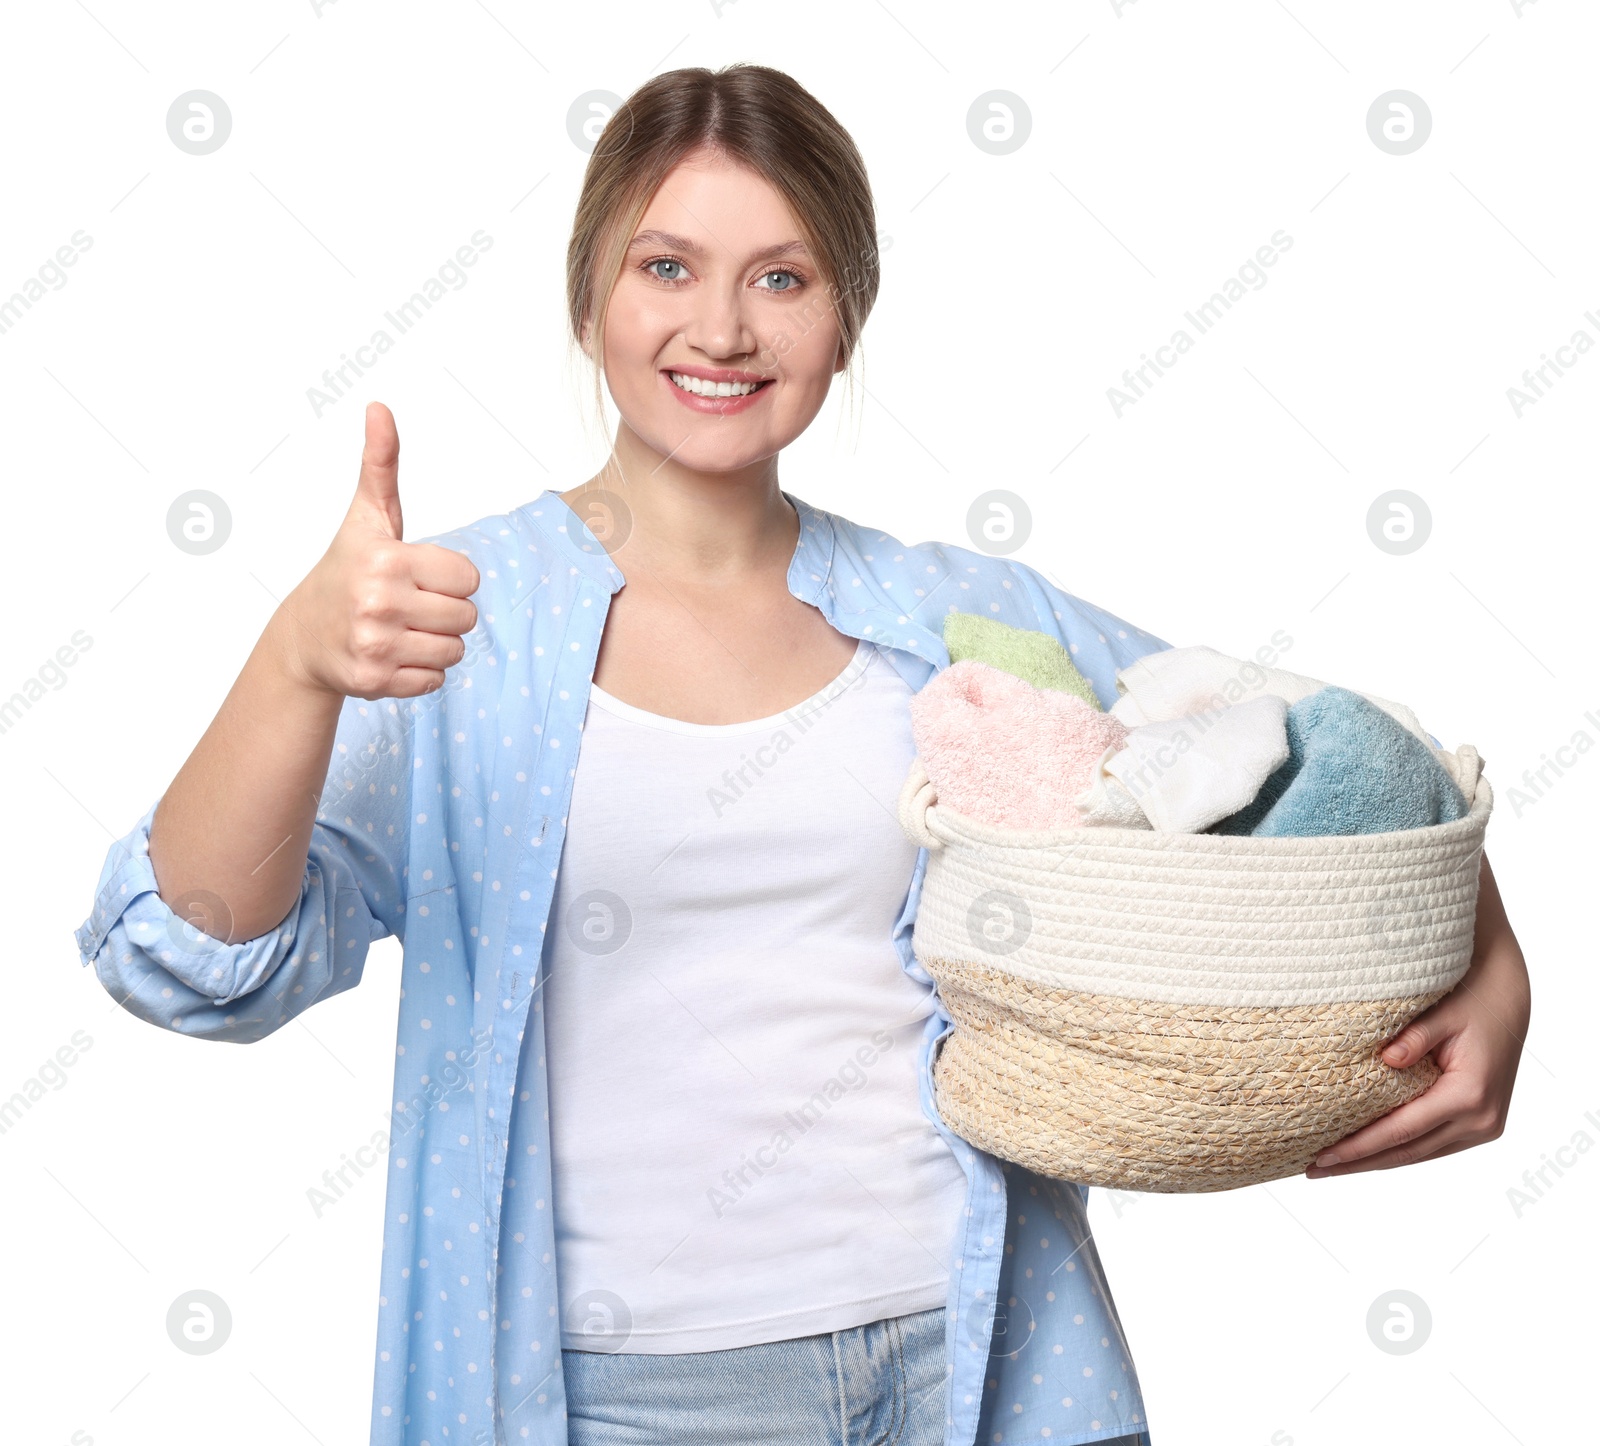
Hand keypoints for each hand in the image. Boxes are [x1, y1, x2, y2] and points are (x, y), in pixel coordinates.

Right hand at [274, 401, 481, 699]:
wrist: (303, 637)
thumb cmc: (346, 570)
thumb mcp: (366, 516)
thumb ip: (380, 464)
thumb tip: (379, 408)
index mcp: (385, 560)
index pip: (468, 578)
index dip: (449, 577)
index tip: (416, 575)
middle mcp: (377, 603)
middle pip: (467, 616)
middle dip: (446, 612)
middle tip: (409, 605)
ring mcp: (374, 646)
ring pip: (455, 651)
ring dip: (437, 643)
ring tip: (401, 630)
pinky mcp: (373, 682)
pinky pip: (435, 681)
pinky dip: (420, 673)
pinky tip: (391, 655)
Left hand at [1306, 855, 1529, 1177]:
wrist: (1507, 1000)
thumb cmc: (1471, 1001)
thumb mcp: (1442, 1013)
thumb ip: (1415, 1037)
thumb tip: (1385, 1060)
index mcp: (1470, 1095)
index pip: (1401, 1130)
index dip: (1359, 1147)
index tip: (1322, 1156)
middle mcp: (1481, 1120)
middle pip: (1408, 1152)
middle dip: (1359, 1163)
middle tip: (1312, 1170)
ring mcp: (1484, 1127)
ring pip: (1419, 1154)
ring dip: (1376, 1162)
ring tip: (1332, 1167)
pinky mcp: (1479, 1125)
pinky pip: (1431, 1146)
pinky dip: (1398, 1151)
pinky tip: (1367, 1154)